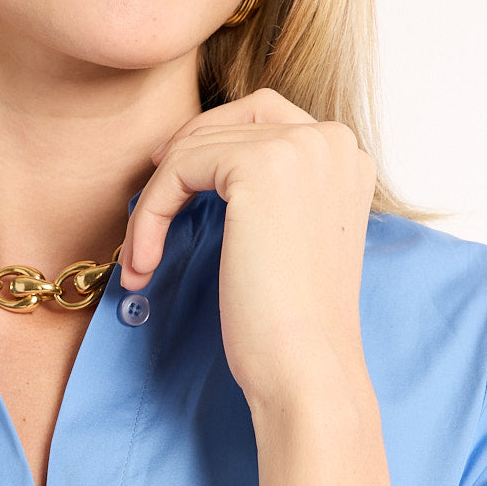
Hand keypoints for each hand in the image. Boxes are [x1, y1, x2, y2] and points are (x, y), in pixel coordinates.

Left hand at [119, 88, 377, 411]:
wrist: (306, 368)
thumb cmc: (290, 324)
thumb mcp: (286, 238)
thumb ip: (266, 192)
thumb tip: (191, 159)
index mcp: (346, 157)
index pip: (263, 118)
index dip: (208, 148)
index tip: (172, 191)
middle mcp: (332, 140)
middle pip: (227, 122)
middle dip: (177, 166)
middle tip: (146, 217)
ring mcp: (300, 146)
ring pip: (193, 148)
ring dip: (155, 206)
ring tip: (140, 263)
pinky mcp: (259, 164)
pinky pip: (176, 170)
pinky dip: (149, 217)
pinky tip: (143, 265)